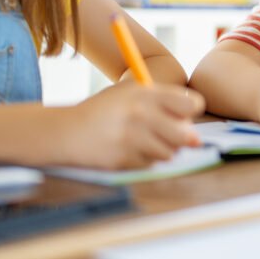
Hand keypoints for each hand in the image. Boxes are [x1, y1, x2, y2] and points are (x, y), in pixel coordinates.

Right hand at [58, 82, 204, 169]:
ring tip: (143, 140)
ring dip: (162, 150)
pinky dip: (145, 160)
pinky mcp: (122, 159)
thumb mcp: (130, 93)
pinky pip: (150, 165)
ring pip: (169, 153)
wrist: (66, 131)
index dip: (191, 112)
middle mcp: (140, 114)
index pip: (191, 105)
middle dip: (182, 137)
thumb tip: (193, 134)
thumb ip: (163, 103)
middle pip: (185, 134)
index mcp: (146, 93)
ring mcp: (131, 138)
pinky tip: (129, 150)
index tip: (184, 116)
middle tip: (170, 135)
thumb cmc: (105, 110)